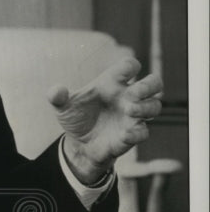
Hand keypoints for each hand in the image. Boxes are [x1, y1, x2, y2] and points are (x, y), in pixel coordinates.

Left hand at [48, 57, 162, 184]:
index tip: (124, 73)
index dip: (130, 66)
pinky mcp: (132, 135)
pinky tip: (125, 134)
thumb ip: (57, 97)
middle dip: (150, 85)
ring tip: (130, 110)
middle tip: (135, 93)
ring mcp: (133, 116)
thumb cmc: (76, 118)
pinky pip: (143, 132)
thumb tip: (56, 91)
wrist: (79, 145)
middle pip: (154, 83)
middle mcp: (127, 97)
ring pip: (155, 106)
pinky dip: (137, 132)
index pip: (130, 66)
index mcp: (112, 84)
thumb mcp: (63, 108)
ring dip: (146, 107)